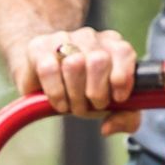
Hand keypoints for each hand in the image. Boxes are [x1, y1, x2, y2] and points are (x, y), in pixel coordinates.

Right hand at [14, 27, 141, 136]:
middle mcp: (90, 38)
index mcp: (113, 46)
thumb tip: (108, 127)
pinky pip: (49, 69)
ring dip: (74, 95)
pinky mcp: (39, 46)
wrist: (44, 76)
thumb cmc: (84, 91)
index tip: (118, 98)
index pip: (123, 52)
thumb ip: (125, 118)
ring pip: (75, 64)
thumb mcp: (111, 106)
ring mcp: (63, 38)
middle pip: (99, 61)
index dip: (122, 78)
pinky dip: (56, 93)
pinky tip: (59, 102)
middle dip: (95, 94)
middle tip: (90, 105)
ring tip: (72, 104)